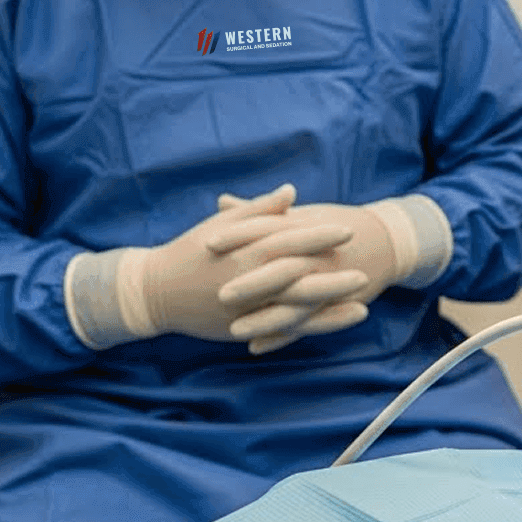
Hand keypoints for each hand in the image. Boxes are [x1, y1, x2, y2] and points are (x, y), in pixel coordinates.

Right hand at [126, 184, 369, 343]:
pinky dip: (314, 327)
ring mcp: (246, 309)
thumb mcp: (223, 225)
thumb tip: (291, 190)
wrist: (156, 292)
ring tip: (363, 300)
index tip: (347, 229)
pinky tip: (339, 322)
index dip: (319, 235)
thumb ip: (259, 210)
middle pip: (297, 279)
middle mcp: (247, 282)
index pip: (288, 241)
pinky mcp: (245, 328)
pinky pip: (284, 330)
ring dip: (330, 305)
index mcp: (243, 251)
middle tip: (365, 270)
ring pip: (295, 309)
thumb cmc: (191, 251)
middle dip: (332, 275)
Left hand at [213, 195, 417, 352]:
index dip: (239, 236)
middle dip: (252, 283)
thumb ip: (259, 212)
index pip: (269, 229)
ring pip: (296, 304)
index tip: (208, 244)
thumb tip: (221, 201)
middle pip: (283, 269)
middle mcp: (317, 256)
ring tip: (235, 331)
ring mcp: (328, 282)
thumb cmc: (337, 223)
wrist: (387, 241)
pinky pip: (309, 324)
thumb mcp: (300, 214)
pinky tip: (256, 347)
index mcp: (305, 229)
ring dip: (266, 319)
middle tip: (220, 294)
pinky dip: (283, 336)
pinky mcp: (337, 304)